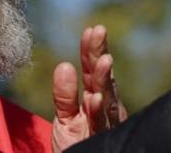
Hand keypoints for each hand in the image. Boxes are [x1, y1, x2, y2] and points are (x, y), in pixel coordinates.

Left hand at [51, 25, 127, 151]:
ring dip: (104, 78)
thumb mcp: (65, 119)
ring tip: (103, 59)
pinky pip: (100, 124)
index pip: (92, 70)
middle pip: (102, 77)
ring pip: (107, 97)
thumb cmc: (75, 145)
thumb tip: (64, 65)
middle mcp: (105, 108)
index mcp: (95, 98)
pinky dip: (98, 111)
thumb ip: (64, 95)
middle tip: (98, 31)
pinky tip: (95, 98)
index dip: (90, 50)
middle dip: (100, 53)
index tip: (90, 29)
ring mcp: (106, 123)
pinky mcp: (104, 138)